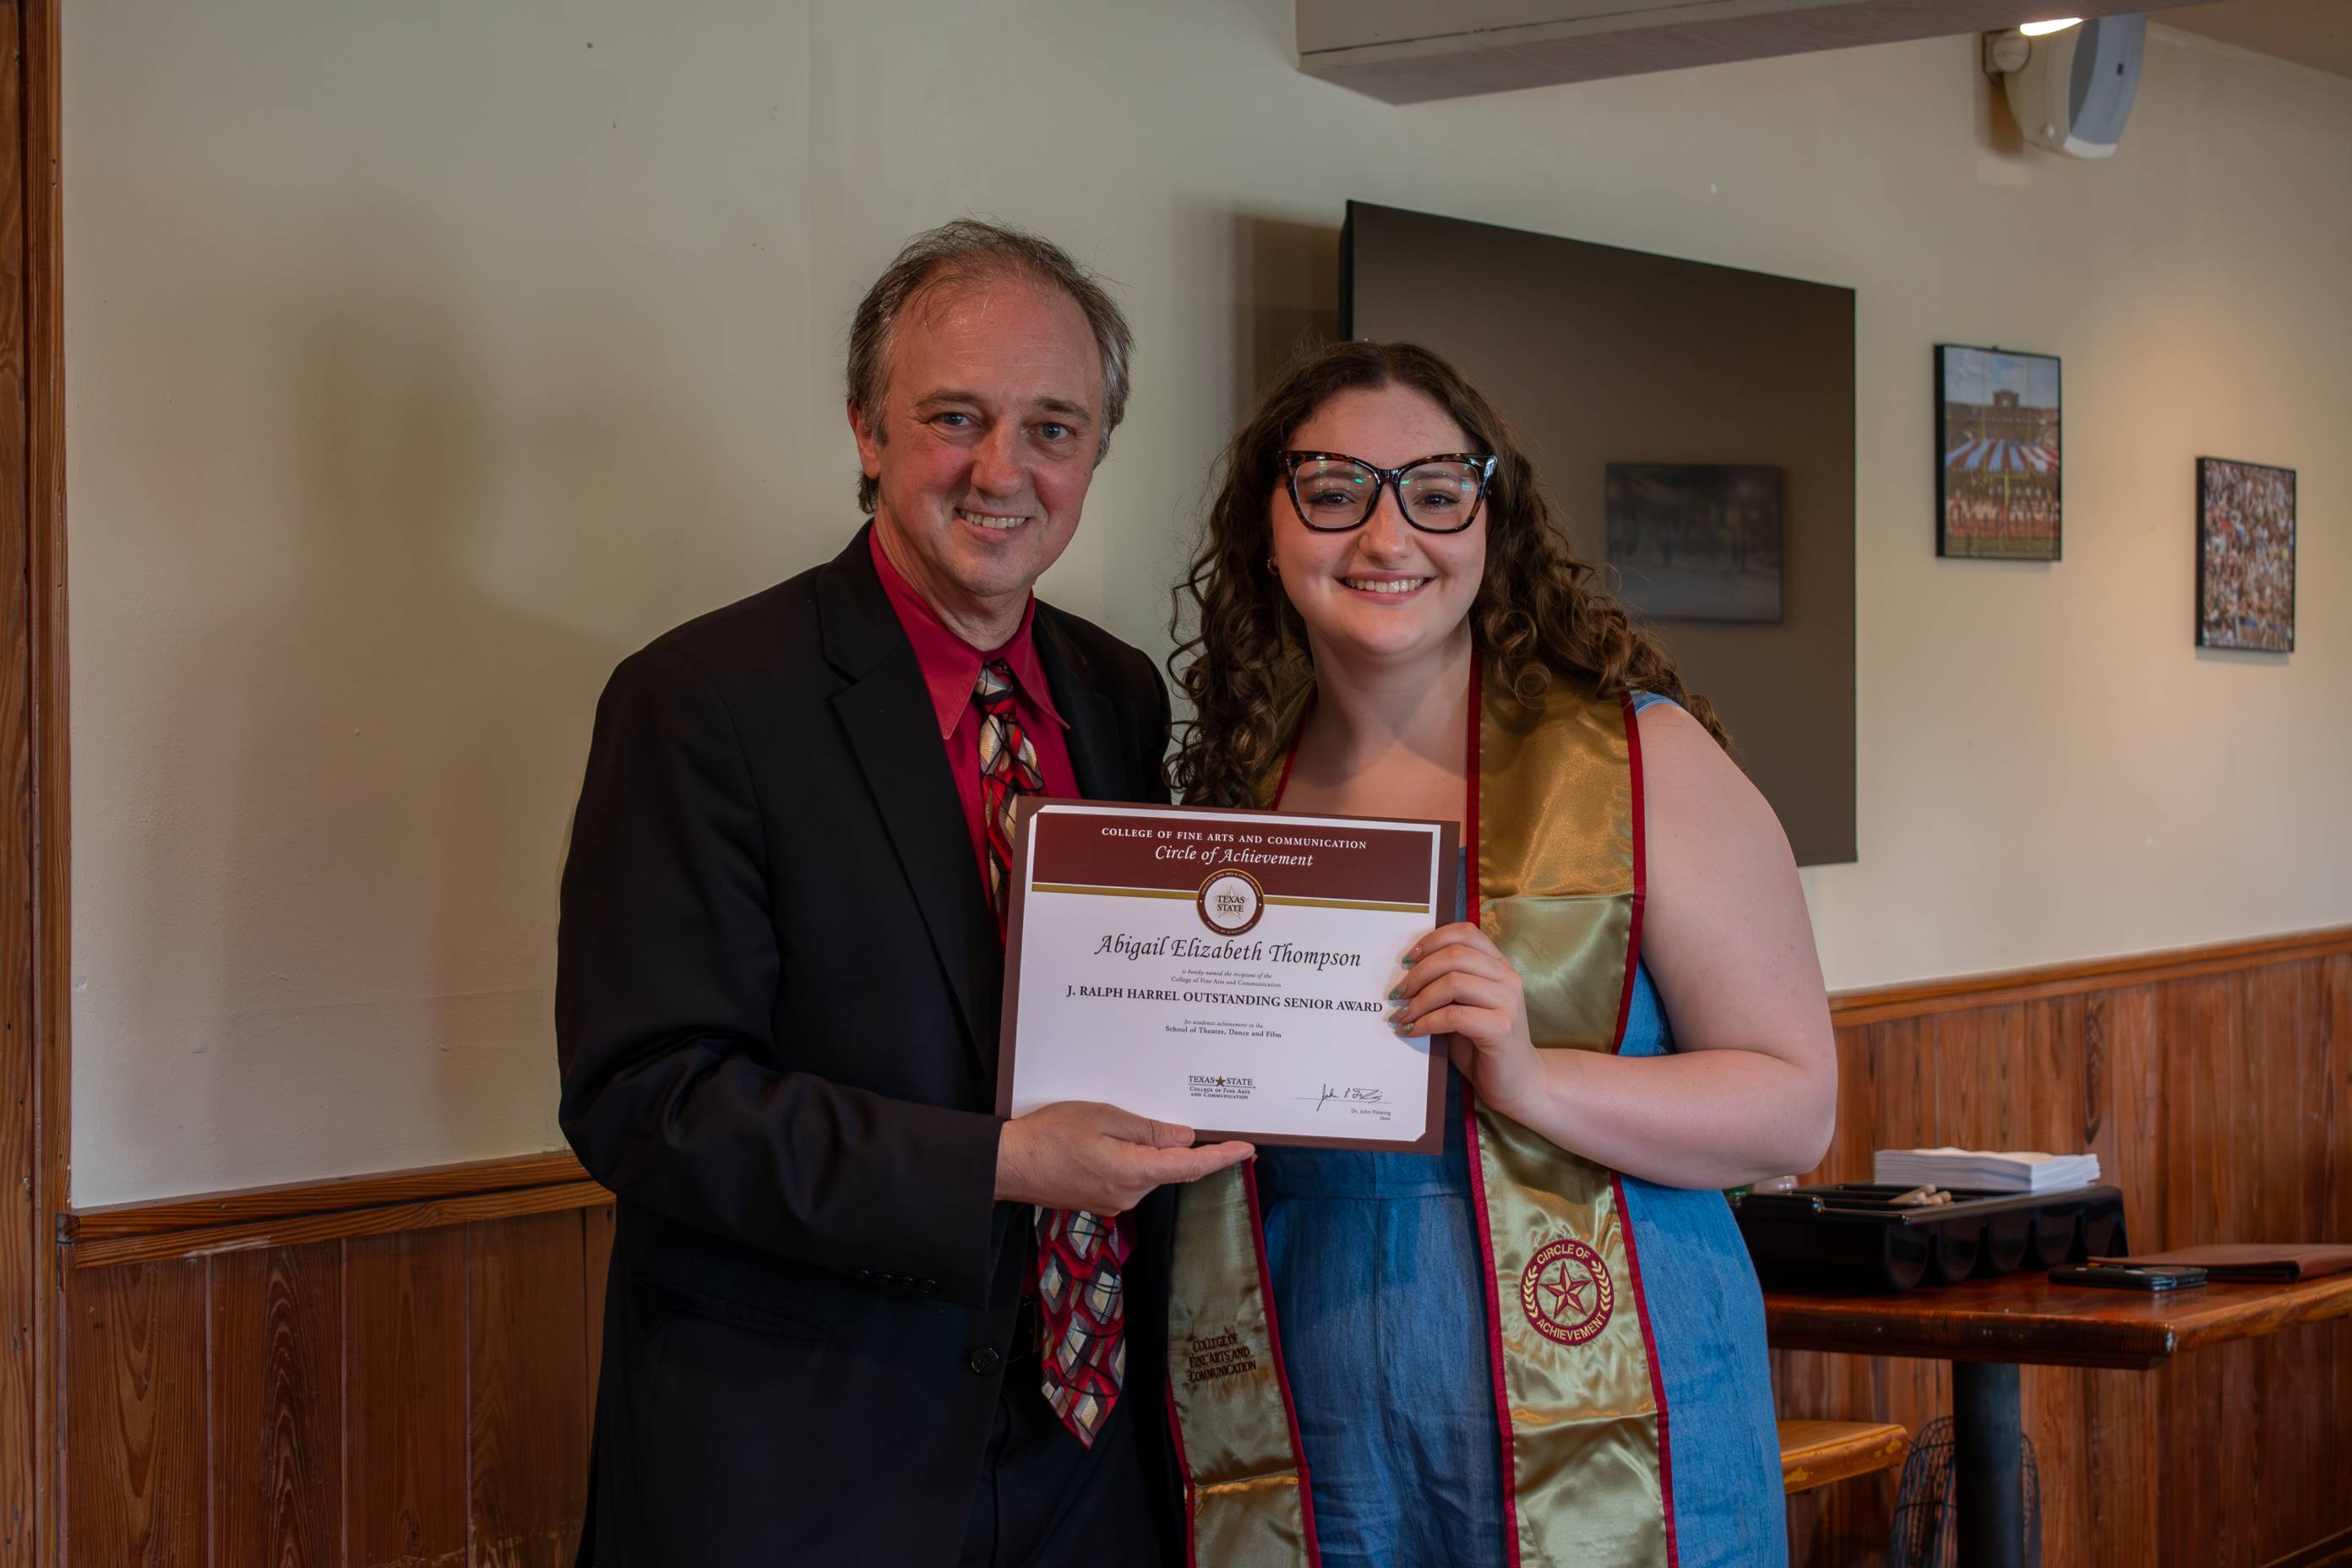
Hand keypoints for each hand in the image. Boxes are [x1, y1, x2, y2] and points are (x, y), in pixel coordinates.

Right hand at [994, 1101, 1253, 1213]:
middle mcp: (1129, 1195)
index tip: (1247, 1149)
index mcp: (1134, 1173)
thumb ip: (1148, 1131)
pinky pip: (1129, 1176)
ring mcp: (1114, 1201)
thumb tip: (1184, 1140)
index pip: (1191, 1167)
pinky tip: (1114, 1139)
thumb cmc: (1050, 1135)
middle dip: (1181, 1146)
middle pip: (1170, 1168)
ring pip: (1148, 1171)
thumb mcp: (1104, 1118)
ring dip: (1150, 1150)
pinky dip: (1132, 1158)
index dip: (1222, 1157)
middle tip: (1191, 1118)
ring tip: (1127, 1122)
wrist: (1009, 1164)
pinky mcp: (1100, 1200)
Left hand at [1392, 922, 1546, 1123]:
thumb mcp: (1465, 1007)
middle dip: (1418, 972)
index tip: (1406, 960)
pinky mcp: (1501, 1027)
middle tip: (1397, 993)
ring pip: (1452, 982)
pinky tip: (1412, 1032)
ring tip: (1401, 1015)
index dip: (1431, 941)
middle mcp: (1507, 977)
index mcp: (1499, 965)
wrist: (1519, 1083)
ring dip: (1419, 999)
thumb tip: (1404, 975)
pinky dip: (1426, 1022)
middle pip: (1454, 955)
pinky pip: (1453, 1016)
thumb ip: (1447, 985)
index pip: (1465, 933)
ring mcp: (1508, 1001)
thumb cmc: (1485, 1045)